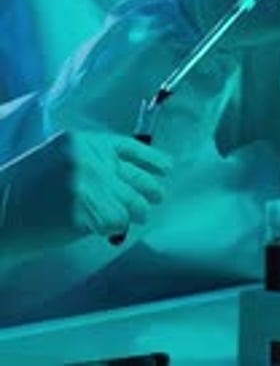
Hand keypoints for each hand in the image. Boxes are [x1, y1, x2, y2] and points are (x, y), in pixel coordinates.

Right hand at [0, 130, 170, 258]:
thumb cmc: (22, 190)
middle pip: (133, 177)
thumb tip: (121, 177)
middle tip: (157, 196)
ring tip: (138, 215)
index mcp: (81, 141)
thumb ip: (90, 161)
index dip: (150, 158)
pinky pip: (115, 223)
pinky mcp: (86, 212)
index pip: (126, 147)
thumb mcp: (57, 159)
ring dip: (133, 212)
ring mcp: (89, 185)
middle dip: (148, 189)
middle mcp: (89, 159)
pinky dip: (113, 229)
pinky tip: (107, 229)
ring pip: (128, 202)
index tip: (166, 166)